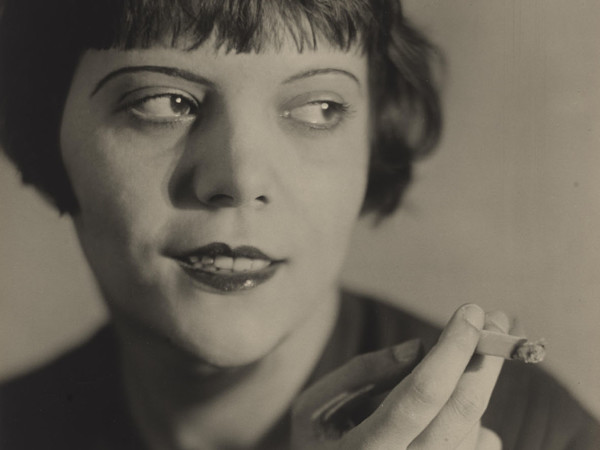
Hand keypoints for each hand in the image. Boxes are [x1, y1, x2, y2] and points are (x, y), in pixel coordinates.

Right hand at [291, 304, 508, 448]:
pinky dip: (477, 419)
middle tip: (497, 318)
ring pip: (472, 426)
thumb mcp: (314, 406)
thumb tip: (419, 349)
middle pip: (461, 410)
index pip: (421, 393)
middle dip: (484, 358)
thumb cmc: (313, 444)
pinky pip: (478, 446)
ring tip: (463, 360)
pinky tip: (458, 404)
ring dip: (476, 383)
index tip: (470, 312)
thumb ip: (360, 374)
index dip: (451, 350)